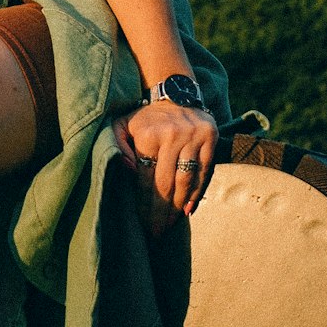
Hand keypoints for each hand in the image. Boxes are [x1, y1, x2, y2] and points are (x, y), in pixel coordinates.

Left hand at [113, 100, 217, 237]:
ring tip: (169, 226)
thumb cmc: (143, 118)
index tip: (141, 223)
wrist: (174, 93)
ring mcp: (193, 137)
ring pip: (186, 181)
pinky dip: (196, 193)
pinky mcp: (210, 138)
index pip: (146, 178)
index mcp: (148, 135)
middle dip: (160, 212)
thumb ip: (117, 148)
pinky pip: (204, 172)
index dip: (144, 204)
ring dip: (177, 207)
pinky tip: (187, 210)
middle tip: (156, 233)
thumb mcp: (120, 126)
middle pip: (166, 184)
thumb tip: (129, 172)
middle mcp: (172, 136)